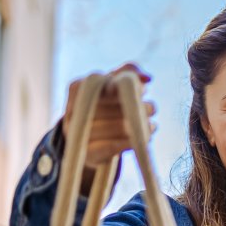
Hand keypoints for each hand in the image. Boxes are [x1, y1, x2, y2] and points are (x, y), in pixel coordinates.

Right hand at [59, 62, 156, 192]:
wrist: (91, 143)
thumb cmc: (106, 107)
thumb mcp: (113, 85)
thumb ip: (129, 71)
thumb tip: (146, 77)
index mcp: (77, 89)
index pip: (101, 82)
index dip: (124, 87)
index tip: (143, 90)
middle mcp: (72, 110)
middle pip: (111, 106)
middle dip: (136, 106)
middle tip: (152, 108)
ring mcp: (77, 134)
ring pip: (116, 126)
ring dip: (139, 125)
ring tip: (152, 124)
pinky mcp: (87, 154)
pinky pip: (112, 146)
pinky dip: (131, 141)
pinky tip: (144, 138)